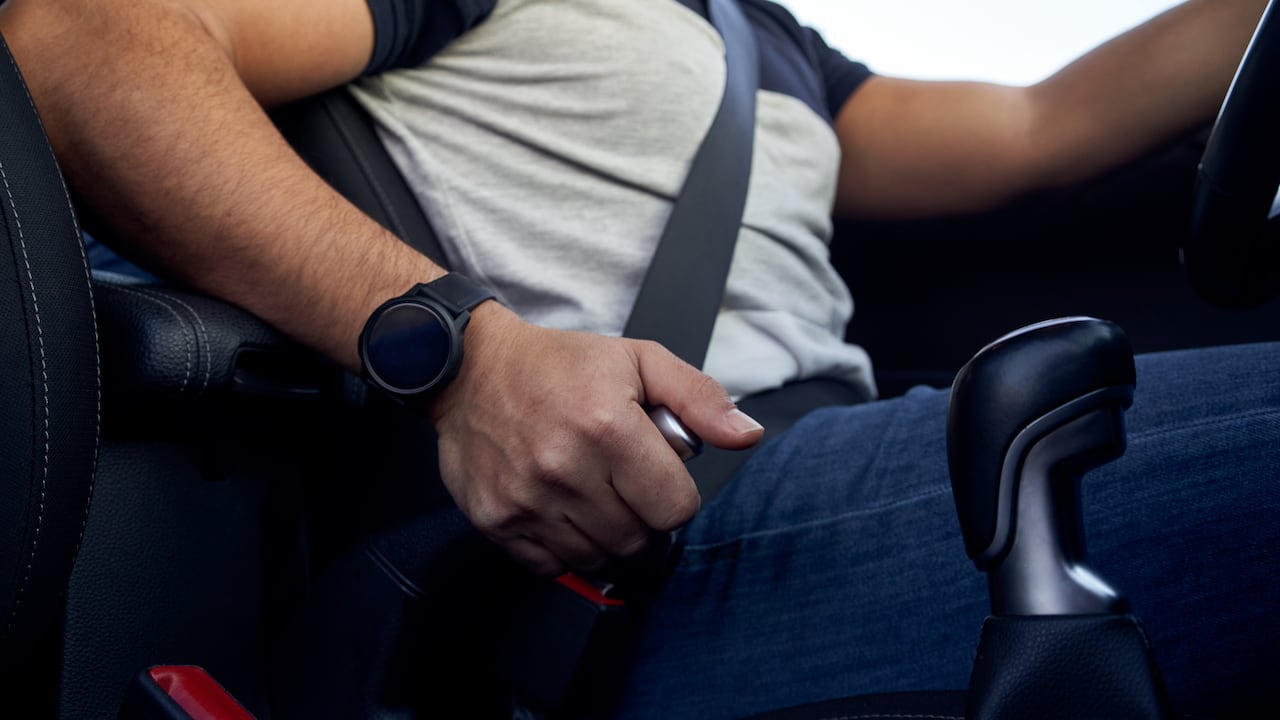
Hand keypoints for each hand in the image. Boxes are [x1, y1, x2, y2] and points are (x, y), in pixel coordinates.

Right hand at [428, 303, 763, 576]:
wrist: (471, 368)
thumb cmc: (559, 365)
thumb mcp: (639, 361)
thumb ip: (699, 398)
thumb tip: (746, 435)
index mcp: (608, 426)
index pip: (675, 508)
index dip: (675, 497)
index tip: (659, 480)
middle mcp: (565, 467)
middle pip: (638, 541)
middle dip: (644, 520)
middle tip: (628, 489)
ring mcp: (527, 499)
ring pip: (596, 559)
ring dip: (607, 538)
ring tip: (596, 498)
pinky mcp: (496, 520)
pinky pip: (551, 566)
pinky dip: (565, 549)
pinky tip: (563, 512)